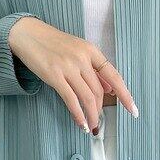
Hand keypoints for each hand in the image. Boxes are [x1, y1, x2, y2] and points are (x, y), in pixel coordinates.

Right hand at [8, 16, 138, 131]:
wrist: (27, 34)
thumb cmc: (53, 44)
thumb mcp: (78, 51)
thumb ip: (94, 69)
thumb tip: (110, 89)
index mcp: (91, 51)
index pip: (114, 76)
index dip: (125, 95)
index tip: (132, 110)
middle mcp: (82, 58)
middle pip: (98, 91)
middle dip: (100, 110)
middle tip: (98, 122)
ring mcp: (68, 66)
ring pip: (87, 97)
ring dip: (91, 115)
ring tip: (91, 126)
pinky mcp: (54, 75)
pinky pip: (71, 100)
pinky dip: (78, 114)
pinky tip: (80, 123)